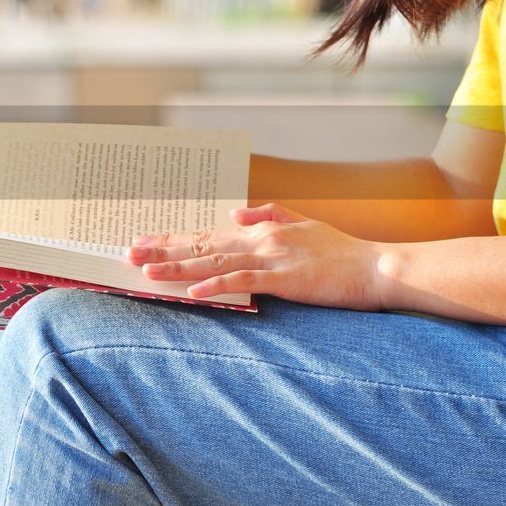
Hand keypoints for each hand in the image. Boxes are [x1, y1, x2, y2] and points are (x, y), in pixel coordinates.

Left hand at [126, 203, 387, 311]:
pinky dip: (215, 286)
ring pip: (214, 262)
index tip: (145, 240)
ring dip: (179, 266)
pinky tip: (191, 292)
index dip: (174, 237)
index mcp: (262, 228)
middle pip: (202, 244)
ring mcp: (271, 256)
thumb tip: (235, 213)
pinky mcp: (284, 278)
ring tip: (148, 272)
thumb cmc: (342, 251)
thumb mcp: (304, 224)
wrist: (376, 266)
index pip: (208, 233)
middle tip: (129, 253)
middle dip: (164, 249)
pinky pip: (242, 282)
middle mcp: (260, 238)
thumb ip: (269, 215)